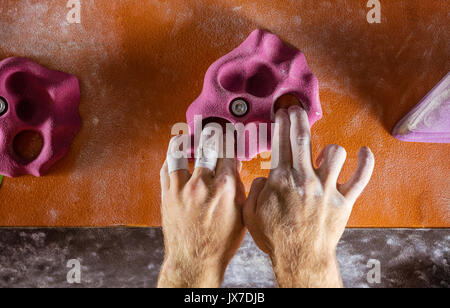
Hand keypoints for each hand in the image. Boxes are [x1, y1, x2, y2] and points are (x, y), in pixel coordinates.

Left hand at [158, 133, 245, 287]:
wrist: (194, 261)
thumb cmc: (220, 242)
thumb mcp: (241, 214)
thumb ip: (239, 187)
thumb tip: (235, 166)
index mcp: (225, 187)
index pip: (229, 150)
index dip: (231, 137)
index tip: (230, 131)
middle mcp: (203, 183)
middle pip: (208, 144)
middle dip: (212, 131)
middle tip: (212, 126)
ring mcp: (182, 188)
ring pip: (181, 151)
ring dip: (186, 138)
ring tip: (189, 134)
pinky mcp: (167, 194)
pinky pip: (166, 167)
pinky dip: (171, 157)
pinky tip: (176, 153)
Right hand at [243, 106, 374, 287]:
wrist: (300, 259)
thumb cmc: (276, 238)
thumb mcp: (251, 214)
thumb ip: (256, 190)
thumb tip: (266, 178)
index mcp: (281, 179)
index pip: (281, 142)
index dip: (281, 123)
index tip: (281, 114)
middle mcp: (305, 178)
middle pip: (303, 138)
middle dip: (298, 118)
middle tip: (296, 109)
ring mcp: (327, 188)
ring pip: (334, 152)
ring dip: (328, 148)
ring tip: (323, 154)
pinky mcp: (344, 200)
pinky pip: (360, 176)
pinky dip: (365, 162)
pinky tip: (364, 152)